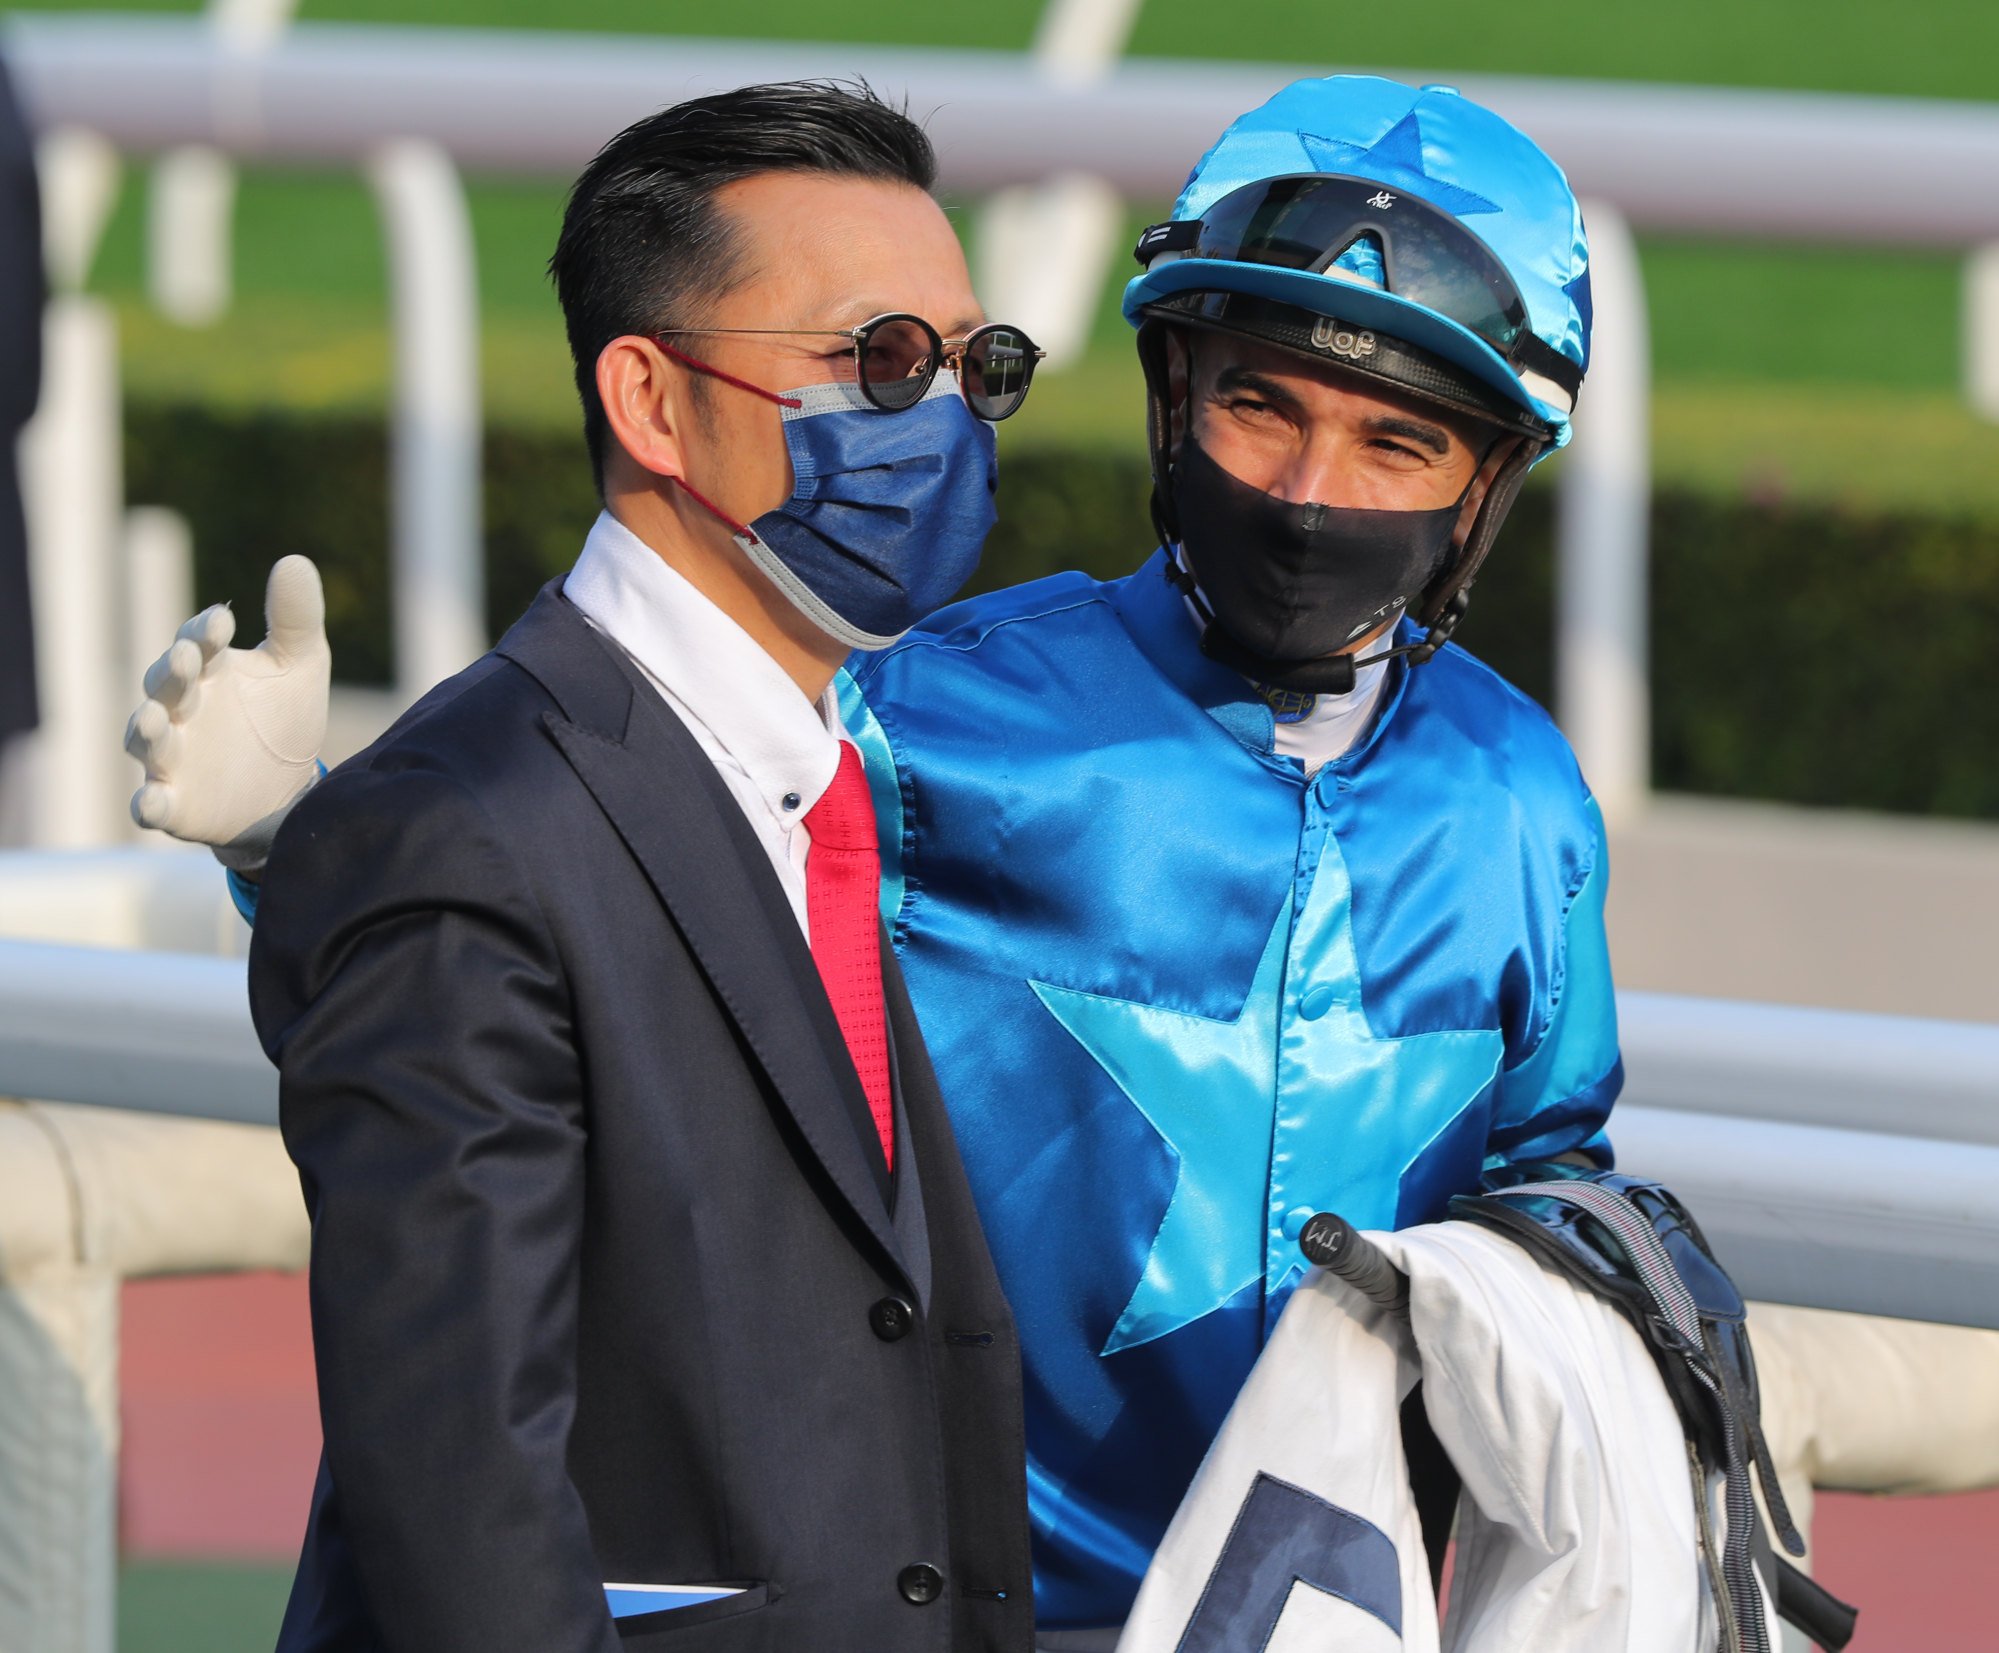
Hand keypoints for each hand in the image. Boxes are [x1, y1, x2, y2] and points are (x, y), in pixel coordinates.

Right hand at [125, 556, 331, 870]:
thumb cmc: (284, 720)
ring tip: (157, 717)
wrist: (288, 794)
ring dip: (148, 728)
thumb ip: (296, 618)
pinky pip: (152, 804)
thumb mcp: (301, 666)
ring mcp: (172, 758)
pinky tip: (152, 804)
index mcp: (209, 671)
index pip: (196, 643)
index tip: (223, 621)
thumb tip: (294, 560)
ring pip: (147, 739)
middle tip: (187, 657)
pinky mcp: (175, 805)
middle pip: (164, 685)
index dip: (203, 632)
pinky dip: (149, 804)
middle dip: (172, 671)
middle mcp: (181, 710)